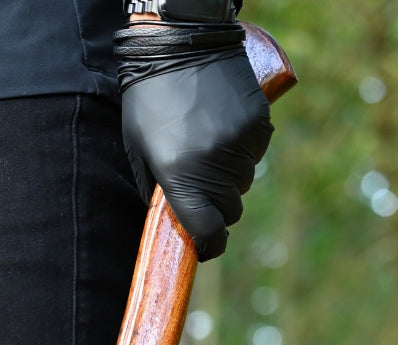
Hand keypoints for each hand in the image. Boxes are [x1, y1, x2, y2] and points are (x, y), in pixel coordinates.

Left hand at [116, 27, 272, 260]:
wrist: (180, 44)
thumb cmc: (148, 101)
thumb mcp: (139, 150)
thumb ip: (154, 189)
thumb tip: (175, 218)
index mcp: (181, 177)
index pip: (207, 230)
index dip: (209, 245)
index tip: (206, 246)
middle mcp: (214, 167)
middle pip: (228, 212)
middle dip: (216, 209)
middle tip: (201, 189)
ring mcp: (240, 146)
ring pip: (243, 185)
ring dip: (228, 179)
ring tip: (208, 150)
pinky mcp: (258, 126)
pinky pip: (254, 156)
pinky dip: (242, 154)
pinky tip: (223, 131)